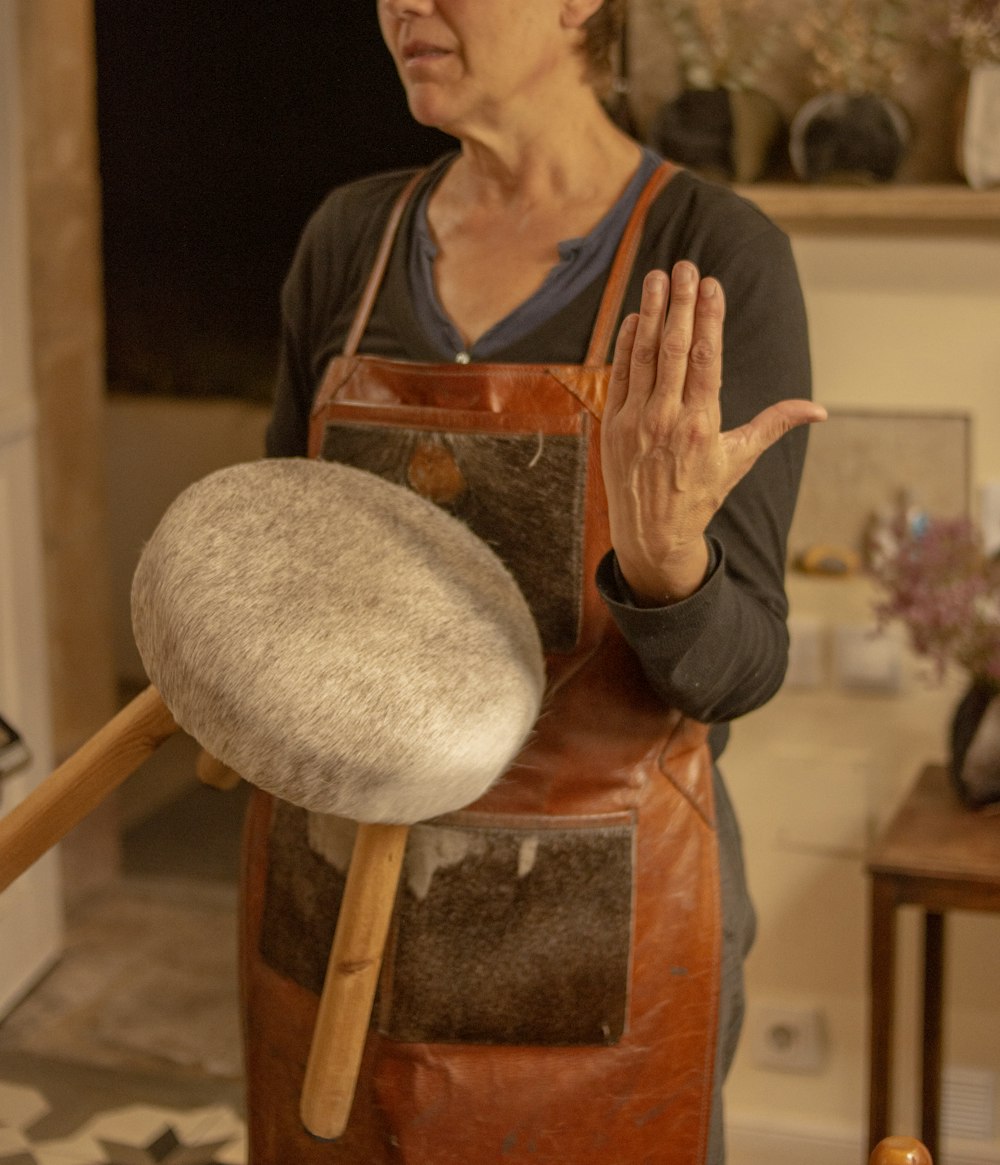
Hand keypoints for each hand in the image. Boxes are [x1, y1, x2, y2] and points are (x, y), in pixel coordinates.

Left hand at [601, 262, 825, 605]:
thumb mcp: (739, 460)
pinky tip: (635, 316)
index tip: (710, 285)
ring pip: (644, 355)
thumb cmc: (700, 495)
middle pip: (674, 348)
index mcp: (702, 424)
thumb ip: (775, 426)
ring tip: (657, 278)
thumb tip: (820, 411)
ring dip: (650, 312)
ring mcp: (636, 420)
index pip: (706, 359)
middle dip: (679, 303)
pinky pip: (620, 374)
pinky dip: (626, 343)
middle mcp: (667, 419)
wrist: (651, 534)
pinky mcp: (613, 424)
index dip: (708, 318)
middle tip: (685, 266)